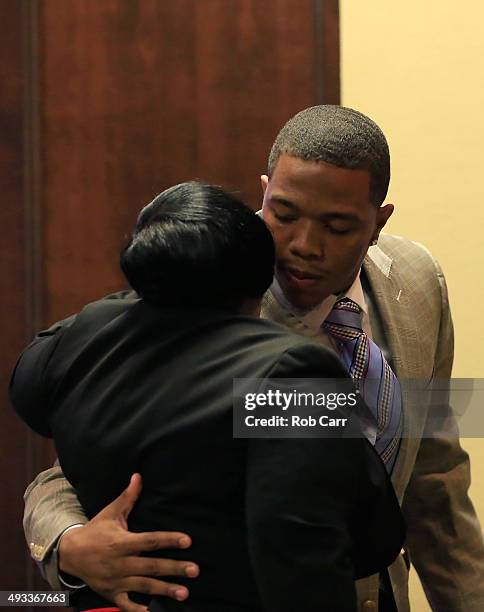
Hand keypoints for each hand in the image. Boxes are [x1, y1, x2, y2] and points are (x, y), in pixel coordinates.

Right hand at [58, 473, 198, 611]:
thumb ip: (128, 497)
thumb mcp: (111, 512)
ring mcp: (116, 580)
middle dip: (174, 568)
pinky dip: (137, 610)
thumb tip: (138, 476)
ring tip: (184, 593)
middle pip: (151, 565)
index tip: (188, 541)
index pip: (150, 540)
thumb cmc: (95, 530)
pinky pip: (126, 604)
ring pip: (144, 585)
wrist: (70, 553)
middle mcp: (121, 562)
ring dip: (165, 590)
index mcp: (122, 542)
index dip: (169, 540)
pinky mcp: (111, 593)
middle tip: (195, 570)